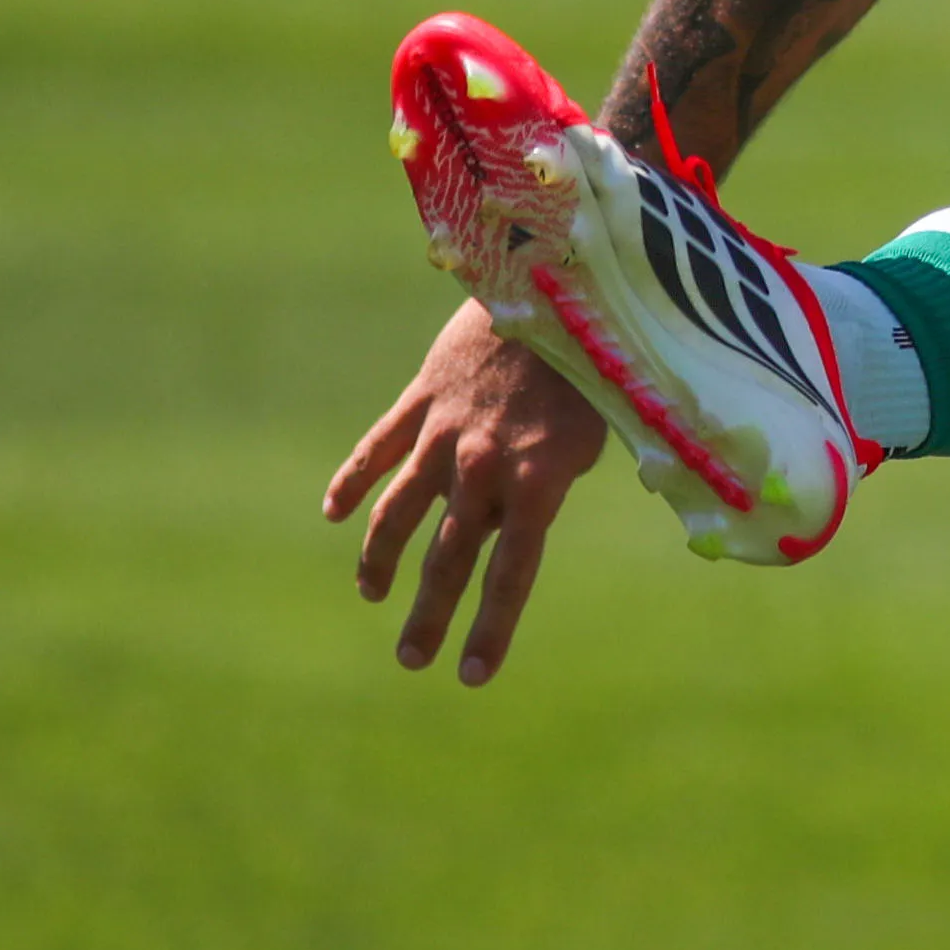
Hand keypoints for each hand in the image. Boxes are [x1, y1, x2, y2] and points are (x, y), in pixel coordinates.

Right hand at [324, 300, 604, 683]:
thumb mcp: (615, 422)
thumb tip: (568, 517)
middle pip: (449, 557)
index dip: (492, 627)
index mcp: (538, 480)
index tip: (472, 676)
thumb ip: (574, 478)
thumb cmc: (603, 352)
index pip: (512, 573)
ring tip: (373, 596)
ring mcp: (445, 433)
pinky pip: (378, 448)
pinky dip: (354, 481)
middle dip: (431, 615)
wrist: (555, 273)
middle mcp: (483, 466)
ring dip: (382, 559)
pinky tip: (334, 513)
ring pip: (400, 511)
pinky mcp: (423, 398)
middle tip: (412, 659)